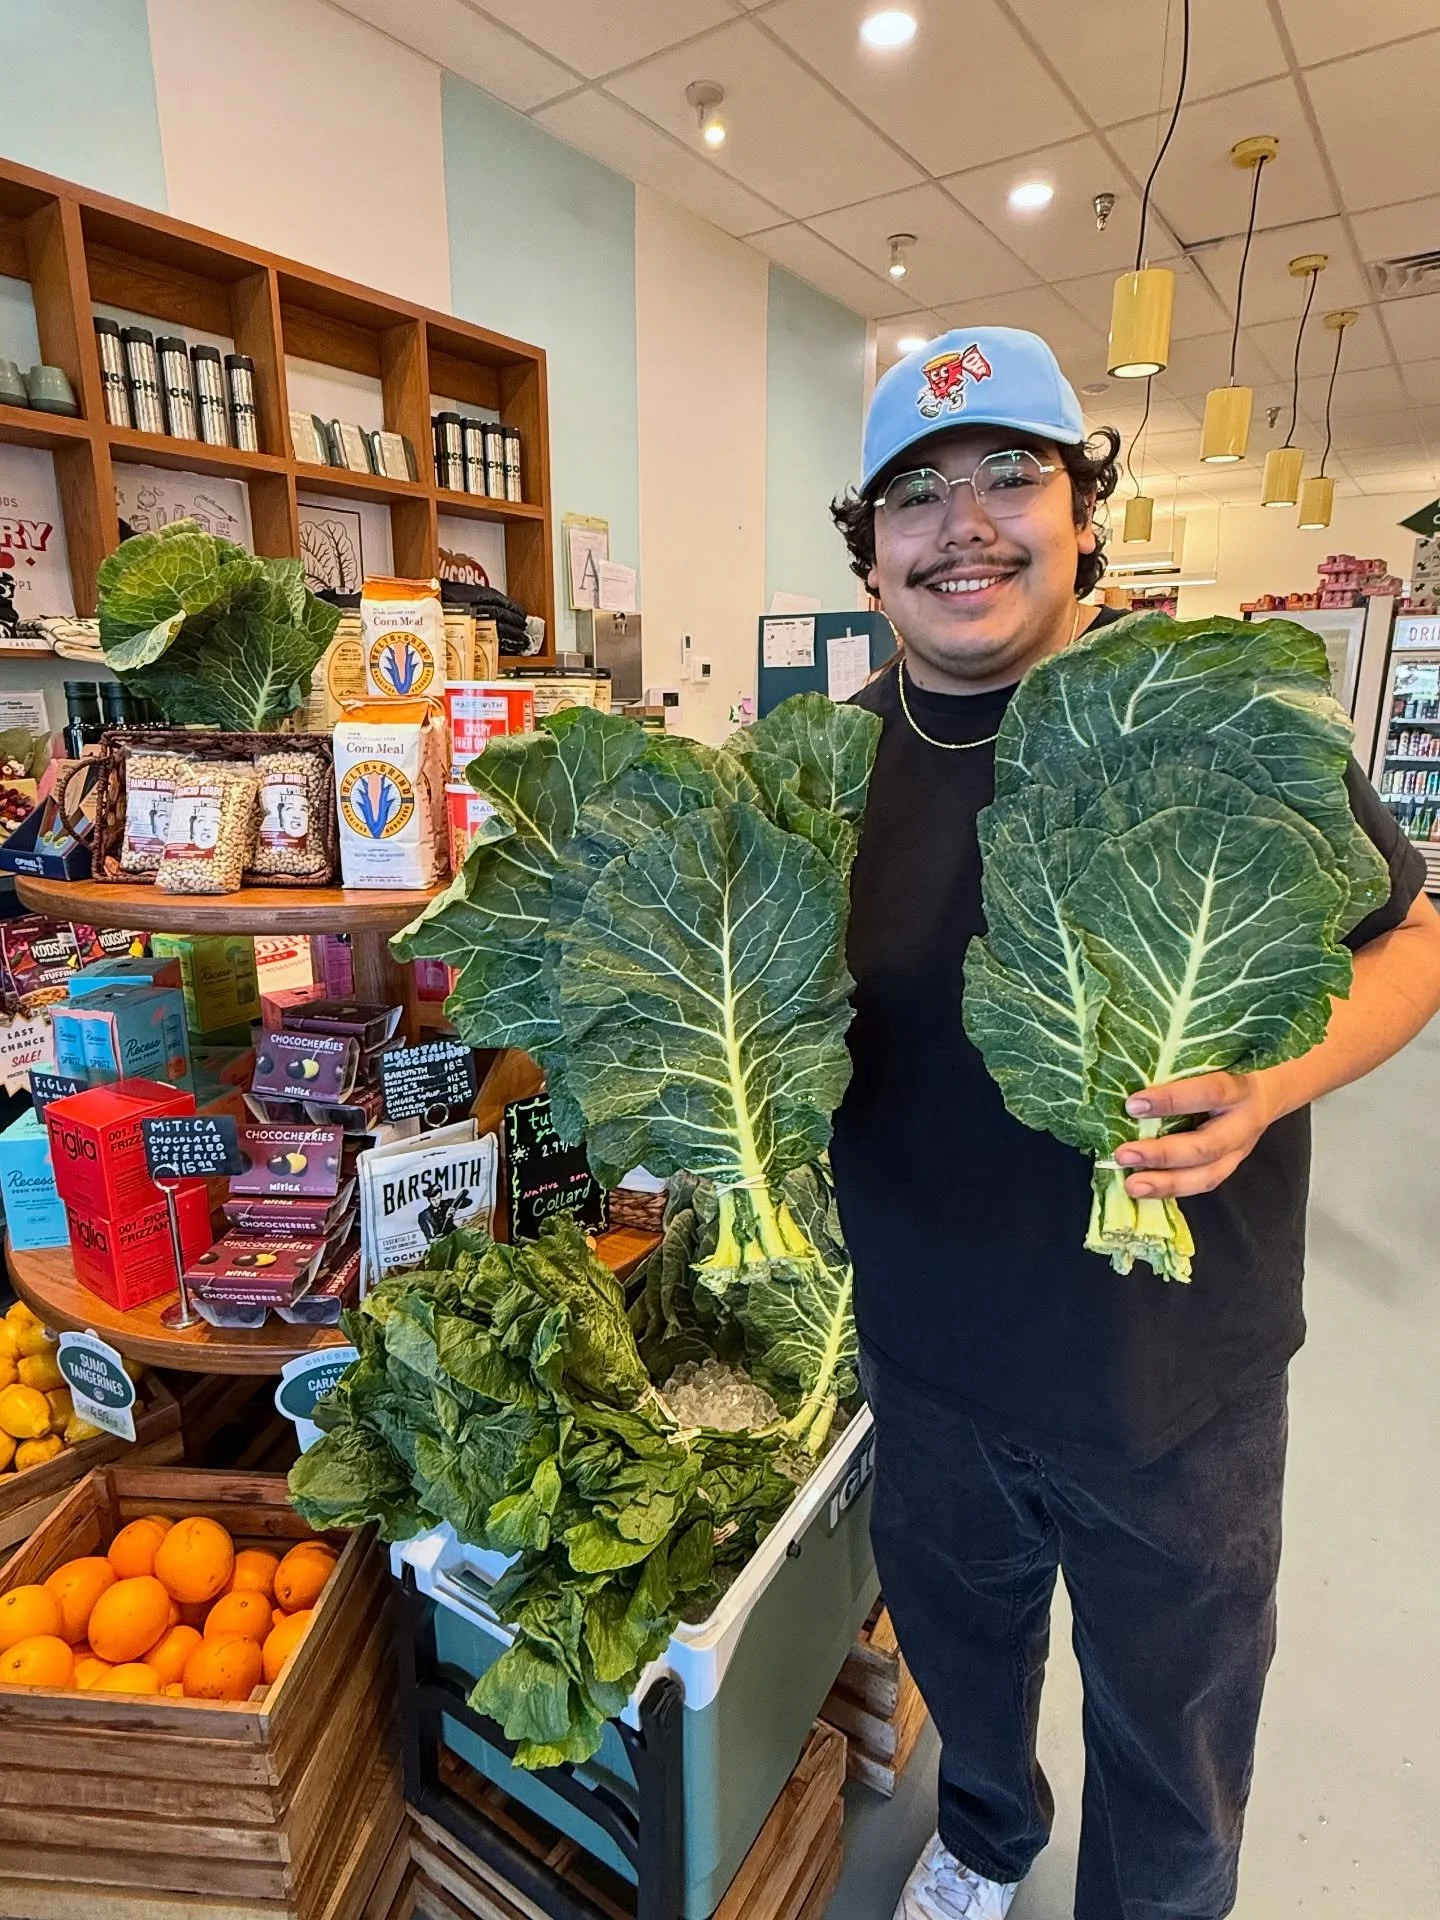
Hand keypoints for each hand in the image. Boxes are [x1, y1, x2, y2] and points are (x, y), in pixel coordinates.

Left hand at [1114, 1071, 1279, 1200]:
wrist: (1266, 1092)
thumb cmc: (1229, 1068)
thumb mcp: (1214, 1061)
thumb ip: (1181, 1066)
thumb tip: (1129, 1074)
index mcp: (1240, 1088)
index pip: (1209, 1092)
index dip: (1172, 1100)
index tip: (1133, 1104)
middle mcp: (1243, 1123)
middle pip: (1207, 1146)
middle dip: (1162, 1154)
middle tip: (1123, 1155)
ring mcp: (1239, 1151)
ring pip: (1207, 1176)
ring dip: (1166, 1183)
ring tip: (1132, 1185)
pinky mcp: (1230, 1167)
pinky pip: (1202, 1184)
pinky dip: (1172, 1190)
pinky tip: (1144, 1191)